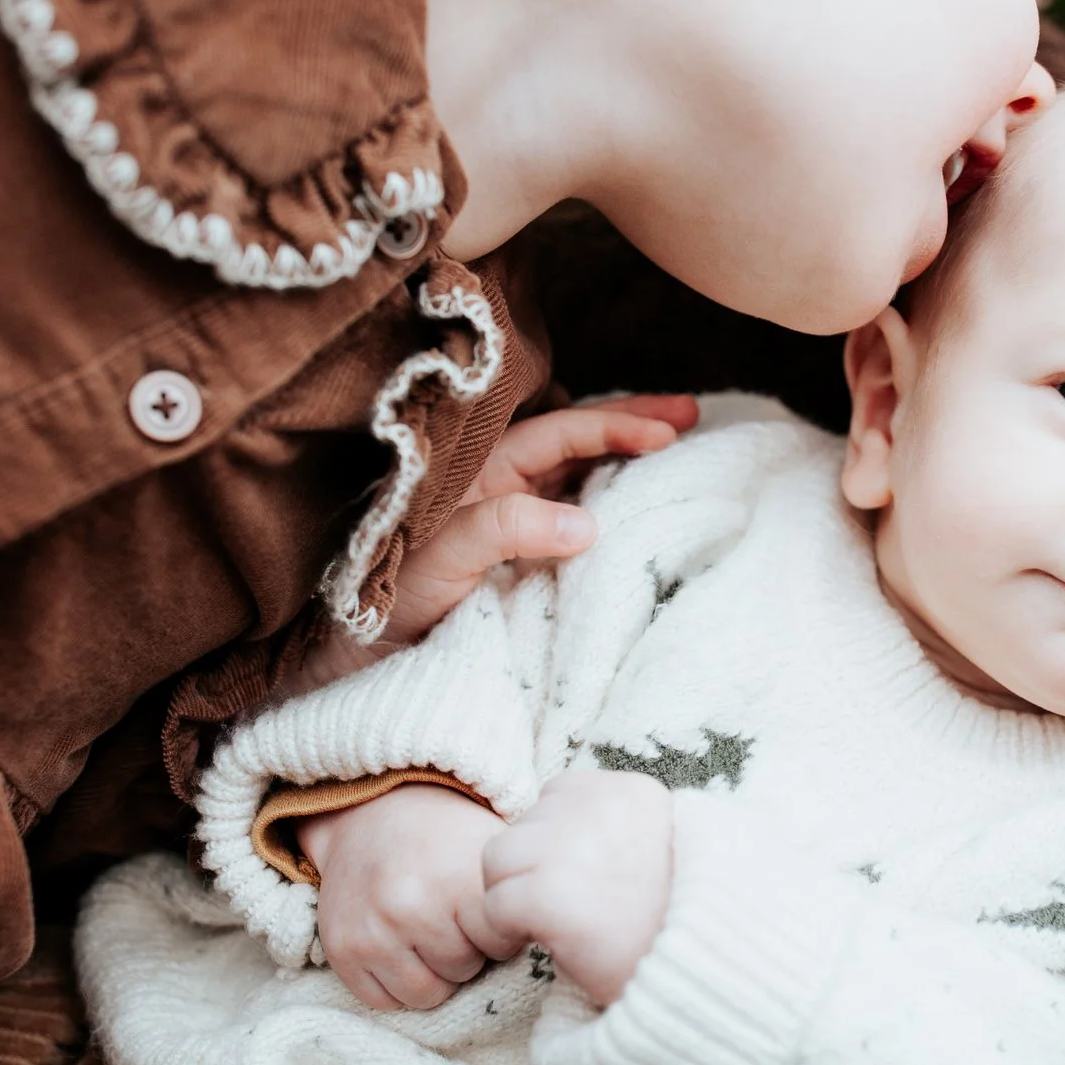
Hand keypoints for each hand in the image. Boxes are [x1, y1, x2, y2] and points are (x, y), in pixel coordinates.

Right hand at [298, 783, 525, 1010]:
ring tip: (428, 932)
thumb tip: (560, 929)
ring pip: (426, 995)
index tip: (487, 909)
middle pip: (465, 970)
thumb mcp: (493, 844)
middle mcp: (411, 907)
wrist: (370, 812)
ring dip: (433, 971)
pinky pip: (383, 1002)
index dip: (499, 930)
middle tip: (452, 916)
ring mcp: (373, 932)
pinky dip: (395, 982)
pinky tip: (399, 946)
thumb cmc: (445, 834)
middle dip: (467, 949)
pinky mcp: (342, 951)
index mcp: (458, 880)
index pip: (501, 945)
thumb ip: (523, 887)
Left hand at [385, 395, 697, 641]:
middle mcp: (508, 484)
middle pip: (581, 440)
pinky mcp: (532, 555)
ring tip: (684, 450)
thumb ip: (509, 528)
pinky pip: (584, 519)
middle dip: (636, 423)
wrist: (372, 649)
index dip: (616, 425)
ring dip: (632, 462)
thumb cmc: (396, 594)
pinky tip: (649, 507)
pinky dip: (620, 506)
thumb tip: (589, 524)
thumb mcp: (446, 553)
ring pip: (586, 475)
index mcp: (486, 469)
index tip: (666, 431)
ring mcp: (522, 518)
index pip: (562, 433)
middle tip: (692, 415)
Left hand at [480, 770, 674, 1005]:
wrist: (714, 974)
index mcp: (631, 791)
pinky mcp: (550, 893)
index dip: (559, 843)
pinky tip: (546, 944)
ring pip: (497, 860)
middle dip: (532, 869)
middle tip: (567, 910)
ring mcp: (571, 847)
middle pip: (523, 826)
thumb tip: (549, 831)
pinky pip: (494, 905)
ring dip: (513, 895)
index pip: (556, 796)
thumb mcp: (660, 850)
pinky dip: (508, 930)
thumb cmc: (683, 924)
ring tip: (552, 926)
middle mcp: (599, 807)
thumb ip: (611, 829)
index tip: (584, 881)